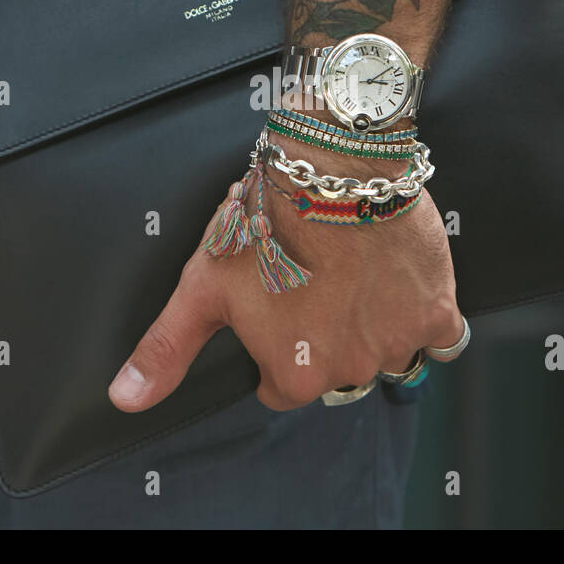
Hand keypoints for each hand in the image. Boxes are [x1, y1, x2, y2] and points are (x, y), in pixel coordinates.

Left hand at [109, 139, 462, 411]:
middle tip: (316, 282)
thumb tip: (125, 399)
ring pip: (384, 351)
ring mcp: (397, 343)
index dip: (278, 346)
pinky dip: (420, 314)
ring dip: (373, 324)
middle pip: (336, 370)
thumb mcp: (203, 285)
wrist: (333, 164)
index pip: (283, 386)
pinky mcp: (437, 312)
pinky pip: (436, 334)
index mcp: (294, 376)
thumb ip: (167, 349)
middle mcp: (349, 370)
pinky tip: (395, 281)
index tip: (281, 306)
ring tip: (353, 274)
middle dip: (325, 337)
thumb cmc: (265, 221)